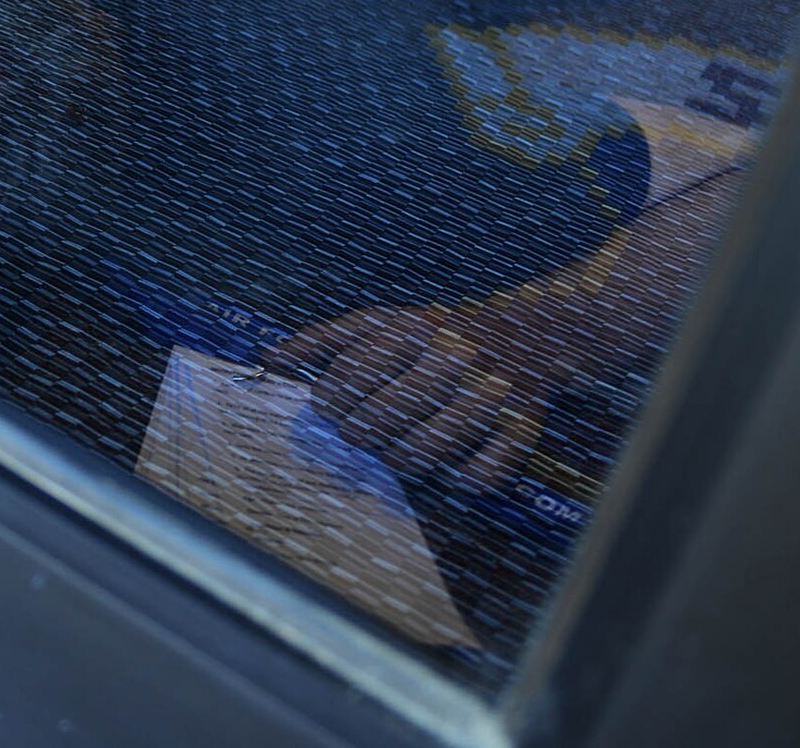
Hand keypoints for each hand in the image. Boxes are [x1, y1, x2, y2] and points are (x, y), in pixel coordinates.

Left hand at [265, 300, 582, 492]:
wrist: (529, 332)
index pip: (351, 376)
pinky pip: (480, 473)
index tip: (332, 407)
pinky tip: (446, 462)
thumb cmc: (438, 333)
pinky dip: (458, 478)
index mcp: (414, 330)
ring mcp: (490, 395)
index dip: (330, 401)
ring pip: (424, 451)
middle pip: (382, 417)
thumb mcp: (382, 322)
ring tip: (392, 448)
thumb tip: (270, 358)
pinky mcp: (522, 428)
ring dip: (398, 458)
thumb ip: (326, 339)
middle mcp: (453, 359)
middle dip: (359, 432)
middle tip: (360, 431)